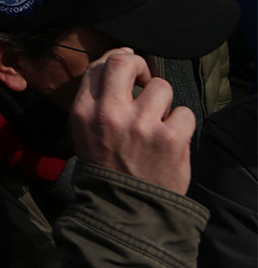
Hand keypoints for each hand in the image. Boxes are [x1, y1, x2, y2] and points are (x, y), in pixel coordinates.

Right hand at [69, 48, 194, 193]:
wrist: (126, 207)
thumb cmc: (107, 166)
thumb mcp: (84, 131)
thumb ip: (94, 100)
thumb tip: (117, 62)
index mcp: (84, 112)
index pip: (99, 66)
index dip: (117, 60)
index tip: (128, 69)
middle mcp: (110, 114)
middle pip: (124, 62)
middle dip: (139, 64)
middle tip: (145, 79)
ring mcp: (141, 125)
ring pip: (161, 86)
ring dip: (163, 102)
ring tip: (158, 120)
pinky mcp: (170, 139)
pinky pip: (184, 112)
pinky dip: (181, 124)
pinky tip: (171, 138)